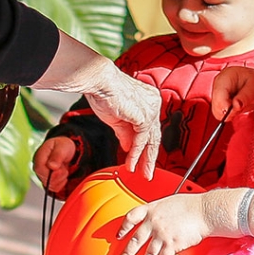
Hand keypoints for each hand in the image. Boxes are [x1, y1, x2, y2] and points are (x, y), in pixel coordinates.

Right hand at [33, 136, 75, 197]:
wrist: (67, 149)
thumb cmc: (63, 146)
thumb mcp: (62, 146)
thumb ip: (57, 155)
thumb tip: (51, 166)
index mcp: (39, 156)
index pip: (39, 169)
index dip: (51, 173)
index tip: (62, 170)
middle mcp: (39, 167)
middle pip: (45, 179)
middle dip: (59, 175)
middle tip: (64, 167)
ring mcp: (43, 175)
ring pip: (50, 185)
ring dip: (61, 179)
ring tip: (63, 169)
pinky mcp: (48, 181)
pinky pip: (54, 188)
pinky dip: (61, 183)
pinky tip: (63, 175)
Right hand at [84, 60, 161, 177]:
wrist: (100, 81)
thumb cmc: (104, 92)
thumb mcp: (117, 118)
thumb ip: (125, 133)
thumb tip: (128, 148)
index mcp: (149, 100)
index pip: (150, 128)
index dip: (146, 146)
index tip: (142, 160)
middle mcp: (153, 103)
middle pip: (154, 136)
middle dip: (150, 157)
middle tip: (147, 172)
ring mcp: (151, 109)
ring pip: (150, 140)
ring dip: (144, 159)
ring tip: (142, 173)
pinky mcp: (144, 115)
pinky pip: (141, 140)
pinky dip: (135, 153)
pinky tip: (130, 163)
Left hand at [116, 193, 209, 254]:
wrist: (204, 211)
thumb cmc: (190, 204)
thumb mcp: (168, 202)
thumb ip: (158, 211)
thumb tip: (155, 218)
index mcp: (151, 209)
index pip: (130, 218)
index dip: (123, 228)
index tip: (118, 236)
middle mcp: (153, 223)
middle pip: (135, 240)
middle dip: (127, 253)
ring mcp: (162, 234)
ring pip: (148, 253)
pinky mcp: (172, 244)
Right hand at [212, 66, 253, 119]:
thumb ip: (244, 98)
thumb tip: (235, 106)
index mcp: (226, 76)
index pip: (219, 94)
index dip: (225, 106)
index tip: (236, 110)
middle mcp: (219, 83)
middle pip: (216, 104)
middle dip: (228, 111)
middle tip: (241, 108)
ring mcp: (217, 91)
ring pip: (216, 110)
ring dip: (228, 113)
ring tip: (240, 105)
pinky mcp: (218, 99)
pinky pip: (219, 112)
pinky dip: (228, 114)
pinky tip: (236, 107)